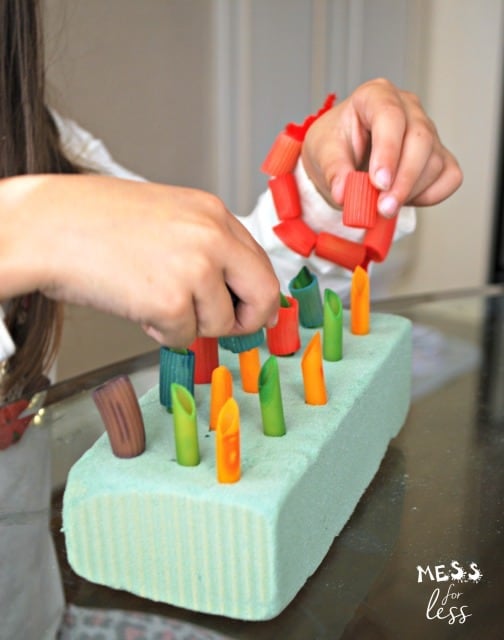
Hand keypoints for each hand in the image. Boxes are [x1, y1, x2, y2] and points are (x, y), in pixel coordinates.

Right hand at [1, 175, 279, 347]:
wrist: (48, 226)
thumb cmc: (94, 221)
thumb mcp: (167, 218)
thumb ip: (205, 247)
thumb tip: (230, 286)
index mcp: (212, 213)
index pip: (259, 263)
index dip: (256, 295)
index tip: (252, 311)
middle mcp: (213, 237)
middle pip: (263, 295)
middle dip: (247, 320)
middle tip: (227, 328)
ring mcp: (195, 269)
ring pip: (219, 324)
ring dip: (188, 325)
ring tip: (151, 300)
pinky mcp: (171, 302)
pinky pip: (184, 338)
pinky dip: (161, 332)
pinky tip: (136, 305)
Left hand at [301, 78, 462, 216]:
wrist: (343, 157)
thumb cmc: (334, 144)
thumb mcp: (322, 152)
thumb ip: (333, 170)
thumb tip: (344, 193)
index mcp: (376, 96)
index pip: (390, 116)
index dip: (387, 151)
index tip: (378, 183)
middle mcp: (408, 108)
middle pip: (420, 139)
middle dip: (403, 180)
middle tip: (383, 208)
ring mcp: (427, 131)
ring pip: (434, 162)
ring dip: (410, 192)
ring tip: (383, 207)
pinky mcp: (438, 156)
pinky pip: (448, 178)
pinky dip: (430, 195)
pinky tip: (403, 199)